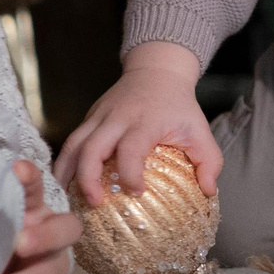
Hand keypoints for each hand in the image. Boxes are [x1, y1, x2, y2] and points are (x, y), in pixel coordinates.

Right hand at [58, 41, 221, 207]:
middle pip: (91, 147)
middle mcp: (116, 118)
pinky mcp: (89, 118)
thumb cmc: (179, 106)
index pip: (131, 148)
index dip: (130, 173)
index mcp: (144, 121)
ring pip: (73, 144)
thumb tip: (209, 191)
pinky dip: (65, 164)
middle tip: (94, 203)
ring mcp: (98, 116)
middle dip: (87, 178)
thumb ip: (209, 160)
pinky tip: (64, 185)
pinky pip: (71, 142)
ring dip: (66, 173)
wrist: (157, 70)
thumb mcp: (200, 129)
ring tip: (66, 200)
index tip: (137, 192)